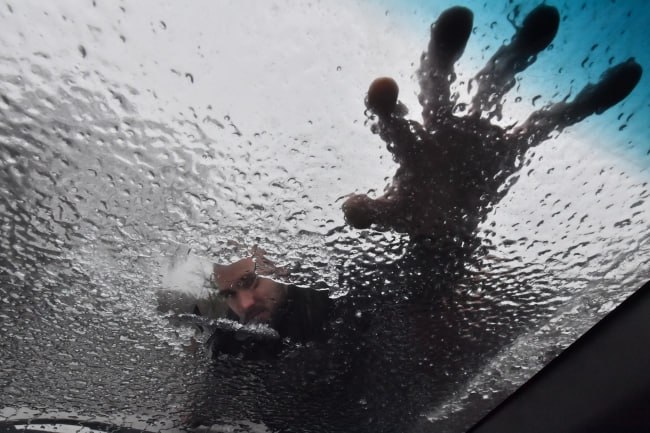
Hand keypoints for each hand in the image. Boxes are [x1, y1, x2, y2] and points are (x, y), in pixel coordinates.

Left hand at [342, 5, 640, 240]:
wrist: (447, 224)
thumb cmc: (416, 214)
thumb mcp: (395, 217)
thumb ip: (374, 212)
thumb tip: (351, 209)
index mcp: (410, 142)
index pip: (394, 116)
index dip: (388, 102)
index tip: (384, 86)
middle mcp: (441, 124)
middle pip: (442, 81)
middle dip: (446, 51)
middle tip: (456, 17)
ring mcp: (479, 129)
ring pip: (498, 83)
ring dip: (519, 51)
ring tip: (545, 15)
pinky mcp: (513, 144)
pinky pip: (553, 118)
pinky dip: (585, 101)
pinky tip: (625, 74)